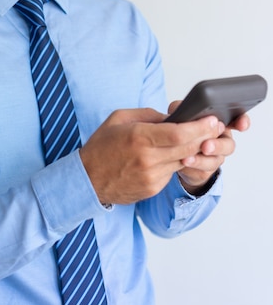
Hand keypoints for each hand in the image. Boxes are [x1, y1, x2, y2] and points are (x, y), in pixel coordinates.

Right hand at [79, 108, 224, 204]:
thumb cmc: (101, 146)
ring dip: (194, 150)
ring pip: (183, 160)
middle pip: (187, 148)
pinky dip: (176, 161)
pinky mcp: (153, 188)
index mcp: (138, 138)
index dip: (199, 127)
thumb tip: (173, 117)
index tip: (212, 120)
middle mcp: (148, 159)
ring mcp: (152, 177)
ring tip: (202, 138)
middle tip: (216, 127)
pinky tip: (175, 153)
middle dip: (205, 136)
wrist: (88, 180)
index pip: (178, 133)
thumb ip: (148, 115)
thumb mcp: (119, 119)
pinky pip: (172, 171)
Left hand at [167, 101, 250, 193]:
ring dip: (202, 160)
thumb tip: (184, 109)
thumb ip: (185, 108)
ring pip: (216, 160)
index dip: (243, 122)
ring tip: (187, 158)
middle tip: (205, 146)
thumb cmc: (184, 129)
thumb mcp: (183, 115)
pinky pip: (203, 172)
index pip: (238, 120)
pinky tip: (183, 164)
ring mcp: (215, 156)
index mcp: (219, 123)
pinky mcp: (206, 171)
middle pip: (229, 145)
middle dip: (218, 146)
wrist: (176, 152)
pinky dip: (192, 167)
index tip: (241, 125)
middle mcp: (221, 140)